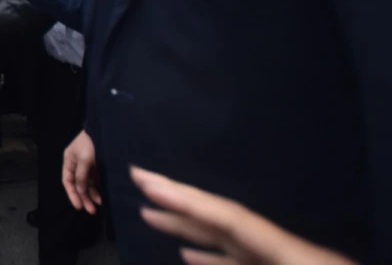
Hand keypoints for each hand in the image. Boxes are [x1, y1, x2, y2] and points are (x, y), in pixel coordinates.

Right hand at [62, 130, 101, 213]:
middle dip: (84, 198)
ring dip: (92, 195)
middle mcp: (76, 165)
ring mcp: (87, 166)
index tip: (78, 206)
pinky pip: (96, 181)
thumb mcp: (84, 159)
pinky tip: (102, 197)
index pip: (67, 181)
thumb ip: (81, 176)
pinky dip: (98, 189)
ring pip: (87, 185)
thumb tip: (80, 191)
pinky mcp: (97, 167)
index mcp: (69, 161)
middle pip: (78, 185)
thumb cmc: (91, 143)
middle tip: (91, 211)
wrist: (104, 131)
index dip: (72, 194)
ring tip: (99, 205)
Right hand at [131, 167, 356, 264]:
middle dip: (183, 207)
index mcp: (299, 260)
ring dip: (192, 232)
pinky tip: (190, 258)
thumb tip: (194, 257)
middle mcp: (294, 259)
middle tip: (139, 182)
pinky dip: (215, 261)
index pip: (233, 222)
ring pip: (235, 247)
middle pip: (230, 225)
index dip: (187, 200)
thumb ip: (241, 263)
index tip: (147, 181)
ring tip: (152, 217)